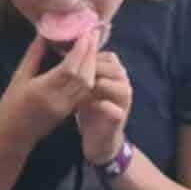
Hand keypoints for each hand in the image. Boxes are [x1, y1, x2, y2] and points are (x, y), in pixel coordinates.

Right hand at [0, 32, 96, 150]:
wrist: (12, 137)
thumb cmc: (10, 106)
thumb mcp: (18, 78)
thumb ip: (33, 56)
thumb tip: (43, 33)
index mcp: (42, 90)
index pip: (69, 68)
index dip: (81, 49)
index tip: (86, 33)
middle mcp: (57, 99)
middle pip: (83, 75)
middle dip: (90, 53)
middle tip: (92, 34)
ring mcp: (65, 107)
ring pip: (87, 84)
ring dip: (92, 64)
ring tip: (92, 46)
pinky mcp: (68, 112)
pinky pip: (84, 92)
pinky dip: (89, 76)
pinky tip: (88, 64)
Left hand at [76, 50, 132, 166]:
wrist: (99, 139)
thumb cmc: (89, 109)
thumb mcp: (84, 86)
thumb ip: (82, 69)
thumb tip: (66, 49)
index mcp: (115, 74)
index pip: (107, 56)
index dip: (89, 55)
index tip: (70, 58)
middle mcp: (123, 85)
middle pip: (114, 68)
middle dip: (93, 68)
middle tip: (73, 72)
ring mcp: (124, 102)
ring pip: (120, 86)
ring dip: (100, 85)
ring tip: (82, 87)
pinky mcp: (120, 119)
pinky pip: (116, 110)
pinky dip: (102, 106)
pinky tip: (89, 105)